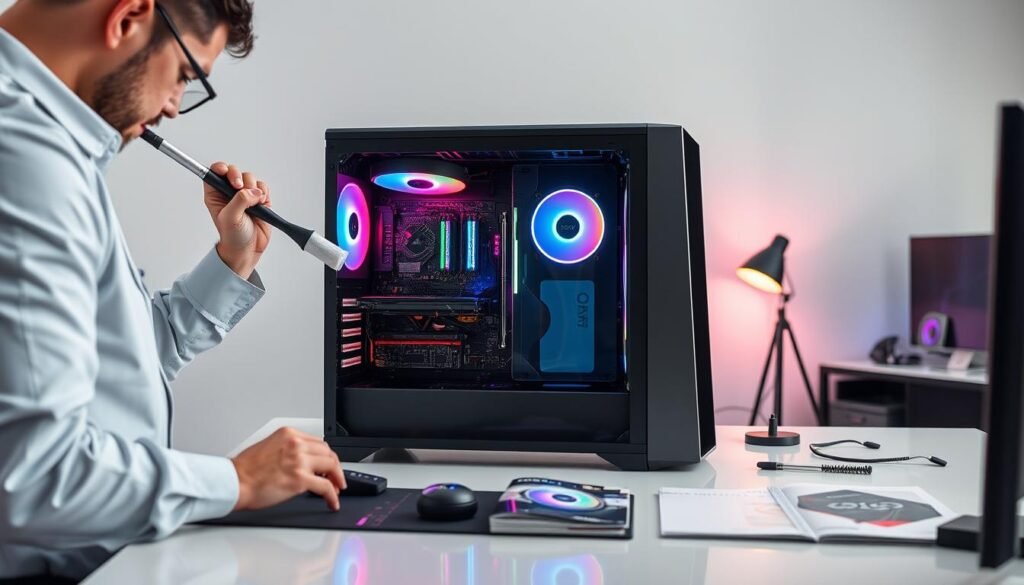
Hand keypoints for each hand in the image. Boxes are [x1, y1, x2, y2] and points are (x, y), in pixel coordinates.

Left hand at [205, 162, 271, 278]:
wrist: (247, 250)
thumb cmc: (233, 237)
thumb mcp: (230, 218)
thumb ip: (239, 201)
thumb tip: (252, 191)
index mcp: (215, 195)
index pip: (214, 173)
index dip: (220, 168)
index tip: (226, 172)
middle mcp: (229, 193)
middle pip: (234, 171)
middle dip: (240, 177)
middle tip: (241, 188)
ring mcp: (245, 195)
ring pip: (250, 178)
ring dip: (254, 187)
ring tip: (254, 201)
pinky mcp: (259, 199)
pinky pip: (263, 187)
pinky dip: (264, 192)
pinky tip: (261, 203)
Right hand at [231, 427, 346, 511]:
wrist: (234, 482)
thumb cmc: (245, 469)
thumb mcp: (268, 446)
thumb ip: (287, 449)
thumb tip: (303, 461)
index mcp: (288, 434)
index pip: (318, 443)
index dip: (326, 456)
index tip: (328, 465)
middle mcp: (295, 444)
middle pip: (327, 452)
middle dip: (334, 467)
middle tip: (336, 478)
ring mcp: (298, 461)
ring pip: (331, 466)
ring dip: (337, 479)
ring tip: (336, 489)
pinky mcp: (299, 479)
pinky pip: (325, 486)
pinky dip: (332, 495)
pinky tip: (332, 501)